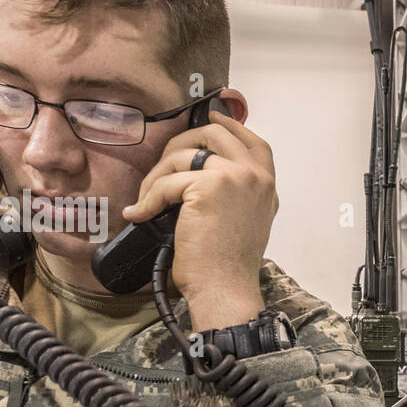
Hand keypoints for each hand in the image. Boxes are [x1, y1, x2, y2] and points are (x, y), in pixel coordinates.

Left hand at [122, 112, 278, 330]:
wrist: (225, 288)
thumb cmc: (229, 265)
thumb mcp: (247, 222)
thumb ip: (238, 193)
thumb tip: (202, 172)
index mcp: (267, 185)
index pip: (253, 141)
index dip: (229, 124)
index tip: (210, 118)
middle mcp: (255, 176)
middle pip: (215, 133)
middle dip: (182, 143)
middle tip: (163, 167)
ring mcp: (233, 177)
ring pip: (184, 154)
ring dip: (158, 175)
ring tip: (147, 200)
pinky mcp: (207, 187)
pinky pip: (166, 182)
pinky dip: (148, 198)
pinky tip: (140, 213)